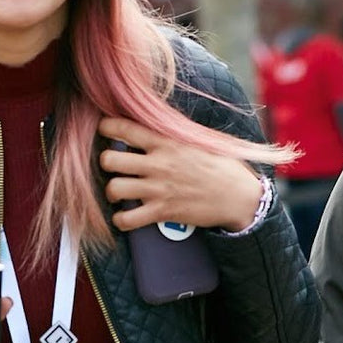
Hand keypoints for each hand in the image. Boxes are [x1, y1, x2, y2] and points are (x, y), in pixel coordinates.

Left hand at [99, 116, 261, 232]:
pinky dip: (121, 220)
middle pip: (109, 160)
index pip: (124, 128)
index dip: (106, 128)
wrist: (238, 195)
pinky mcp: (163, 212)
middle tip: (113, 167)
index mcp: (166, 141)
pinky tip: (125, 216)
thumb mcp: (197, 140)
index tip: (105, 131)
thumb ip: (171, 134)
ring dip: (111, 192)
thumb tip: (153, 122)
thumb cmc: (220, 165)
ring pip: (114, 189)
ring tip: (118, 192)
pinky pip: (127, 219)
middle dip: (106, 163)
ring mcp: (159, 189)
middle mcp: (158, 164)